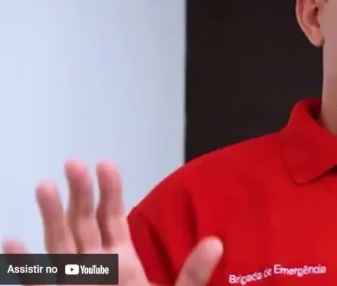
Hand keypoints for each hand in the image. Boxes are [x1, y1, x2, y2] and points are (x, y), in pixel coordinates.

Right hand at [2, 159, 222, 285]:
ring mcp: (75, 284)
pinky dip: (25, 267)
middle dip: (79, 195)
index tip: (105, 164)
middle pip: (83, 225)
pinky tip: (12, 243)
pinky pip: (40, 284)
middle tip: (74, 163)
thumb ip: (193, 273)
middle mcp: (94, 268)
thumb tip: (216, 243)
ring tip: (45, 187)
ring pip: (60, 248)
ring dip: (51, 219)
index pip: (112, 218)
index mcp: (121, 261)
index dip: (109, 191)